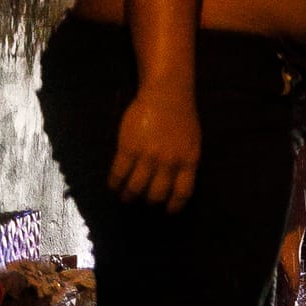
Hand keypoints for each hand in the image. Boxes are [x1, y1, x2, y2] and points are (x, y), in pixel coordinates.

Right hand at [108, 85, 199, 211]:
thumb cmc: (181, 117)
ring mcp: (148, 155)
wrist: (167, 94)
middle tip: (142, 200)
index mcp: (189, 160)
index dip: (174, 205)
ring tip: (125, 197)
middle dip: (148, 201)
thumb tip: (175, 185)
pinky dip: (114, 184)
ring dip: (128, 196)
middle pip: (157, 194)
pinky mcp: (129, 148)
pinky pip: (119, 174)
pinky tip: (113, 185)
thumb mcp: (192, 142)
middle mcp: (169, 162)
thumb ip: (185, 163)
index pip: (183, 192)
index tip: (167, 211)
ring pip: (135, 188)